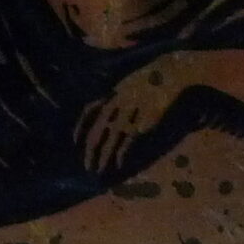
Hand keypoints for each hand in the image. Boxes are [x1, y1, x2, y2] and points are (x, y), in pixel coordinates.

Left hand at [76, 59, 198, 179]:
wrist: (169, 73)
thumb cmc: (149, 80)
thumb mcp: (127, 84)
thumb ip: (115, 97)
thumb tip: (104, 111)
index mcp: (112, 93)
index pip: (88, 111)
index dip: (80, 127)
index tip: (74, 141)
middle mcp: (117, 102)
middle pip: (98, 129)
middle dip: (90, 149)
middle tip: (86, 165)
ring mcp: (129, 111)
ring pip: (111, 137)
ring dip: (104, 155)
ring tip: (99, 169)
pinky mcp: (143, 119)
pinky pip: (129, 139)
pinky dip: (122, 152)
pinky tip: (118, 163)